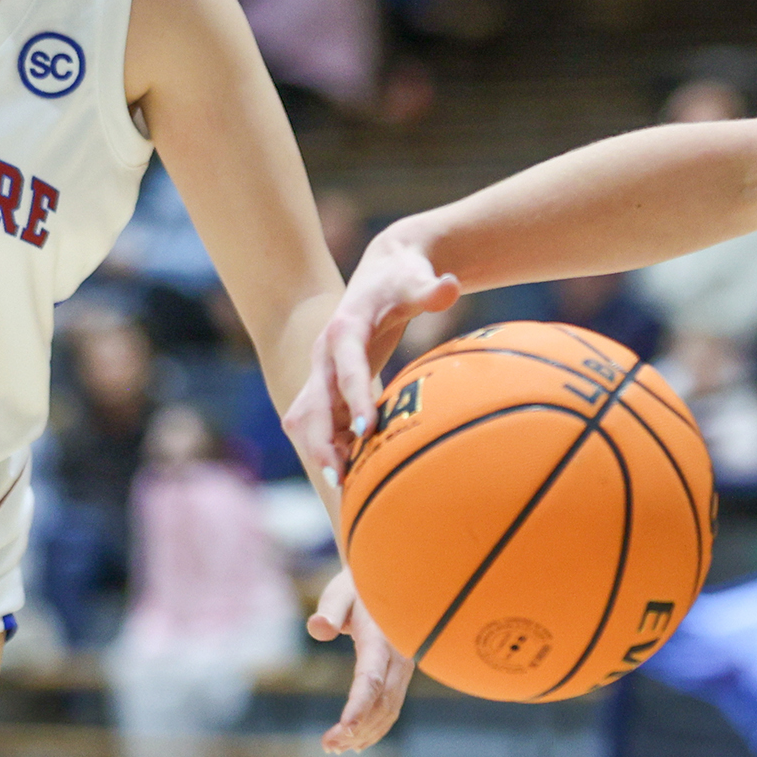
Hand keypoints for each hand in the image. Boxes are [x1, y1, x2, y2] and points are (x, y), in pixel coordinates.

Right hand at [293, 225, 459, 476]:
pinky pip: (319, 422)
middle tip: (341, 477)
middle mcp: (325, 354)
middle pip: (310, 404)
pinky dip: (329, 446)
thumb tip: (450, 286)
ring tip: (345, 484)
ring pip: (305, 418)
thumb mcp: (416, 278)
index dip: (352, 400)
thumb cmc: (400, 278)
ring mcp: (322, 371)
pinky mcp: (327, 385)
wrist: (379, 272)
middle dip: (320, 440)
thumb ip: (431, 289)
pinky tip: (352, 470)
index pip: (345, 369)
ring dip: (319, 449)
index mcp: (344, 329)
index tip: (363, 432)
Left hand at [307, 569, 412, 752]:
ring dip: (365, 733)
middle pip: (382, 702)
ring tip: (334, 748)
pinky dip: (376, 727)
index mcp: (382, 638)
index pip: (371, 679)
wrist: (387, 580)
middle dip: (357, 729)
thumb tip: (318, 628)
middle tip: (327, 746)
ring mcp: (403, 667)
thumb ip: (329, 610)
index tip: (344, 730)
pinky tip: (358, 742)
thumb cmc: (357, 586)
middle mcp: (400, 657)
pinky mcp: (400, 674)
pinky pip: (392, 706)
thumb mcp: (340, 592)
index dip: (359, 706)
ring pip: (389, 709)